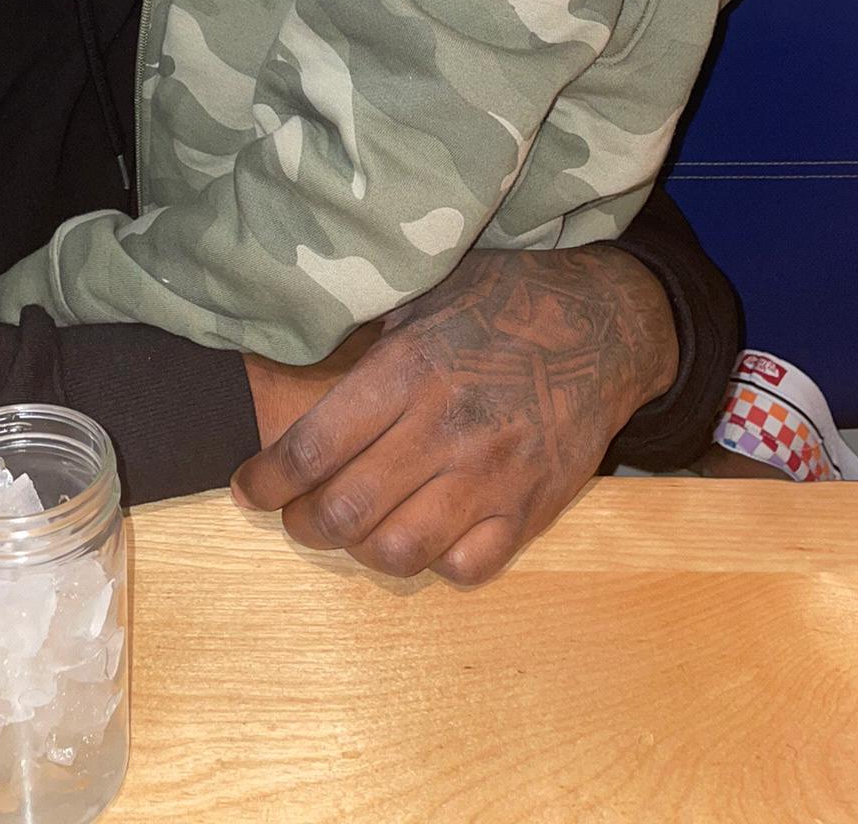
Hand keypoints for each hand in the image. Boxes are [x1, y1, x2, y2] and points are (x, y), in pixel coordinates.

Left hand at [233, 244, 677, 586]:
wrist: (608, 326)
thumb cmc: (506, 299)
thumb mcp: (430, 291)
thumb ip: (368, 334)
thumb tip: (292, 354)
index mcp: (410, 369)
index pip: (314, 446)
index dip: (268, 479)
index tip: (249, 488)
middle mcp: (445, 429)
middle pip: (344, 510)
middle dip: (301, 523)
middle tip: (294, 513)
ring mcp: (492, 477)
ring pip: (398, 551)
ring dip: (360, 548)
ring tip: (352, 528)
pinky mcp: (532, 511)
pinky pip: (464, 567)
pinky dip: (432, 561)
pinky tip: (423, 532)